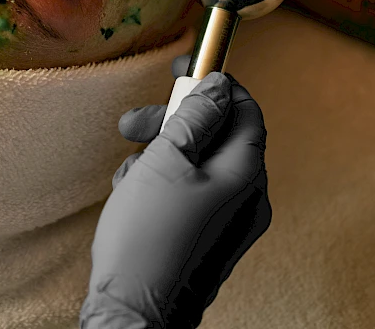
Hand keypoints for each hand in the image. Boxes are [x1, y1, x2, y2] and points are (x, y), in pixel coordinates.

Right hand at [80, 56, 271, 328]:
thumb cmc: (149, 236)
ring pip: (197, 162)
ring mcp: (228, 219)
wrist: (133, 310)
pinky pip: (189, 190)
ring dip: (159, 152)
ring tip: (127, 167)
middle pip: (216, 136)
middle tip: (136, 122)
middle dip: (173, 122)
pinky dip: (160, 181)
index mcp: (245, 175)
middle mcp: (246, 198)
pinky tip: (132, 192)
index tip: (185, 69)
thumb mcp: (167, 160)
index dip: (216, 85)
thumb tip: (219, 86)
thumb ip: (196, 116)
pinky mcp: (206, 235)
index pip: (245, 111)